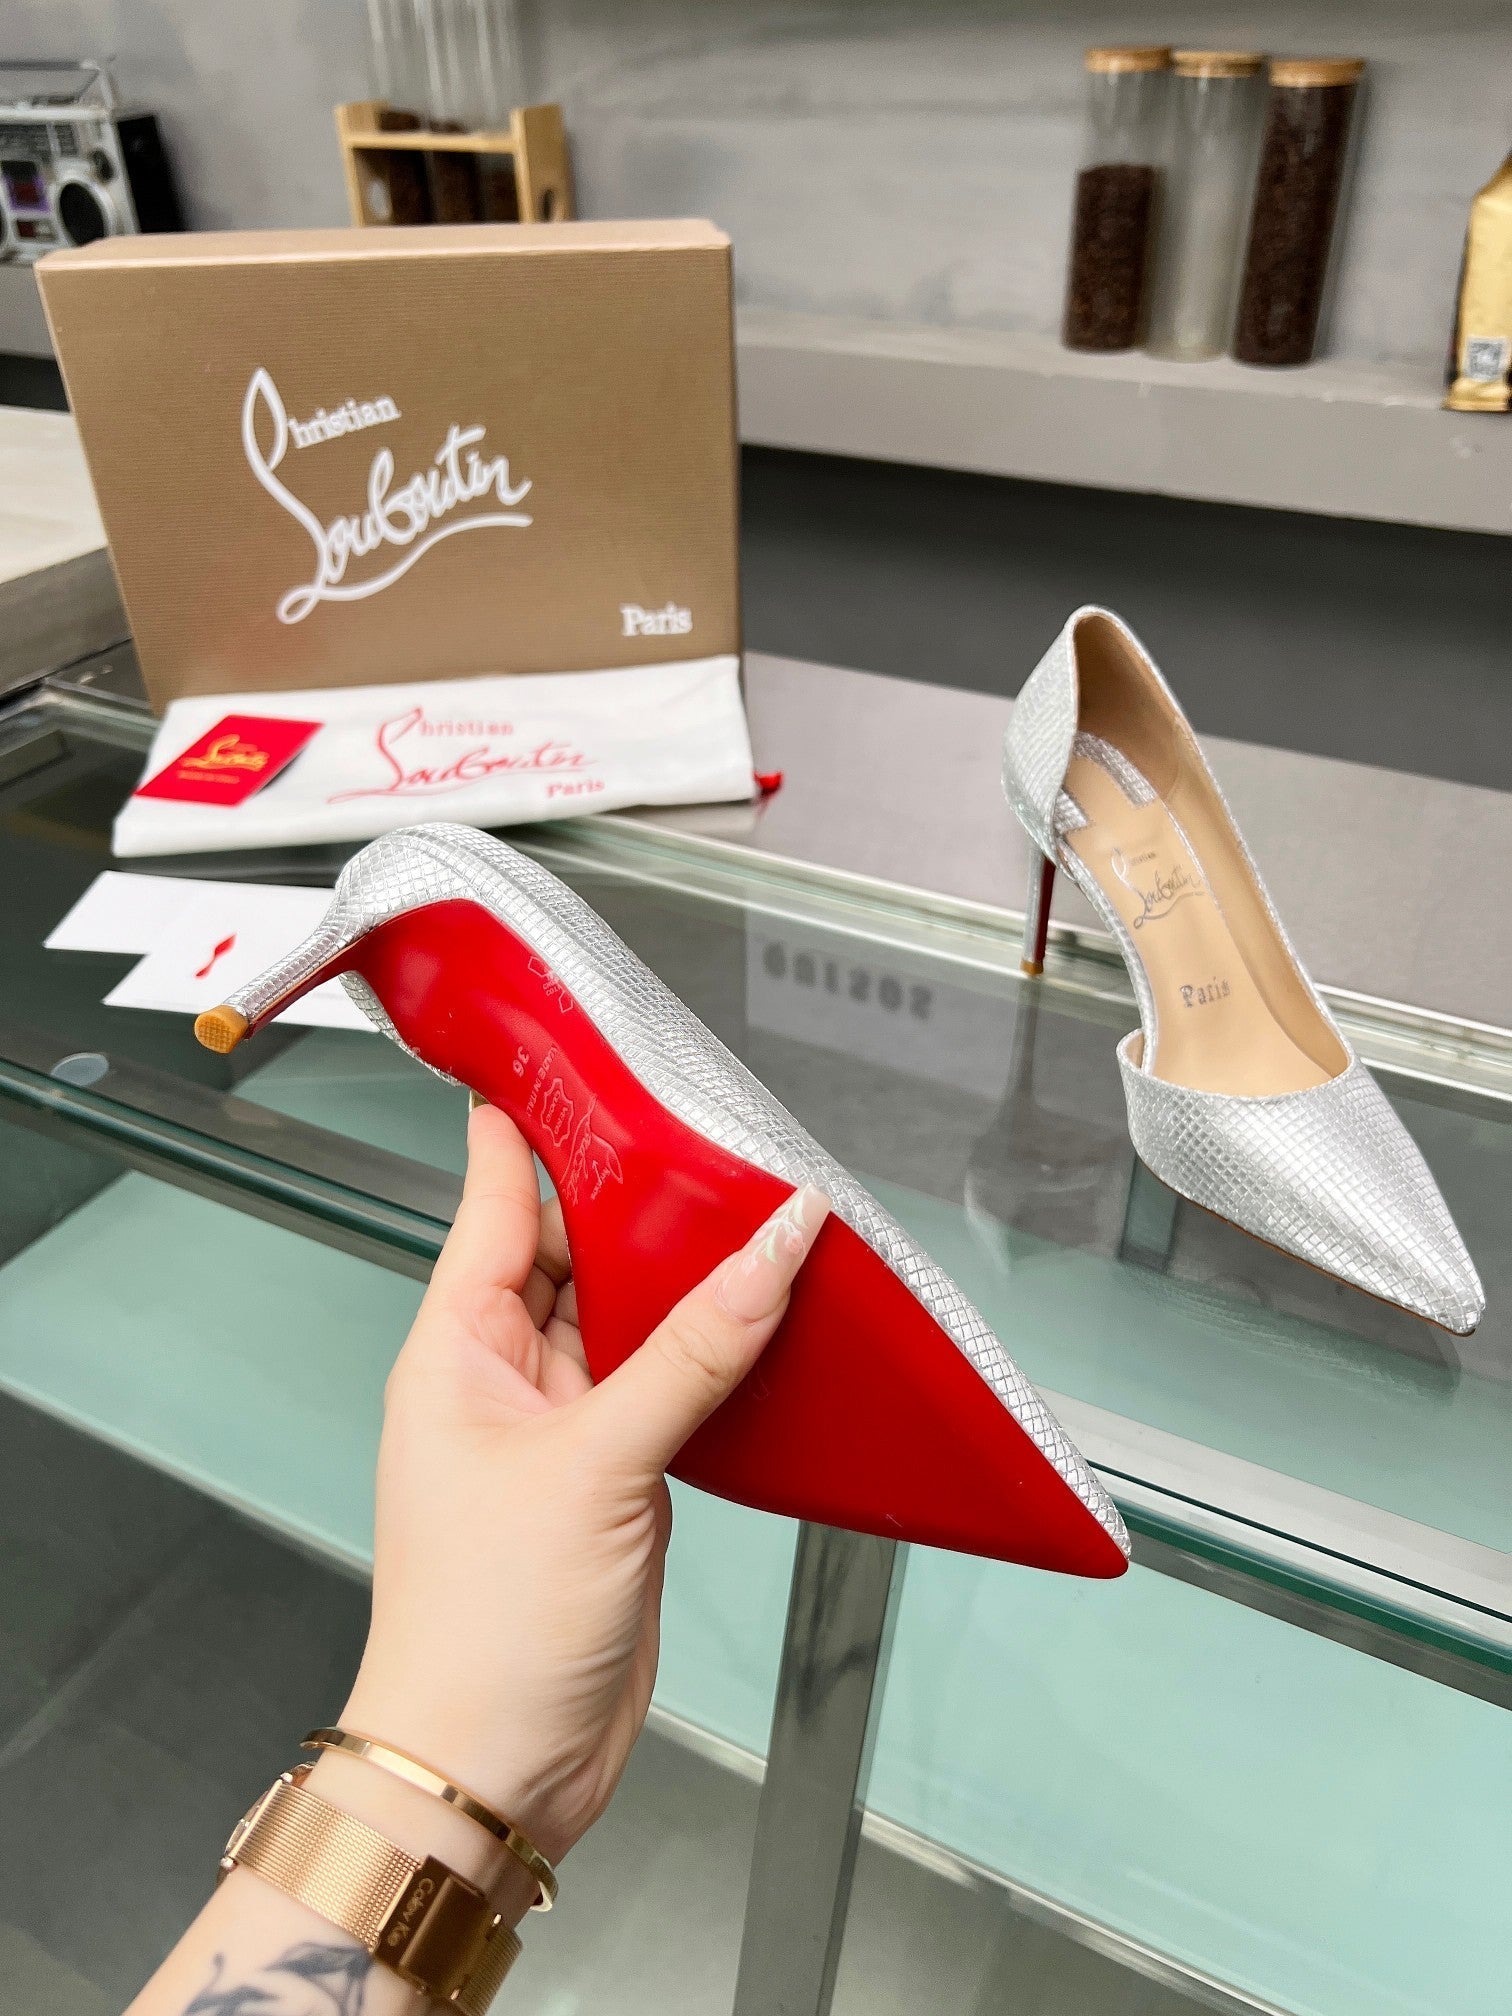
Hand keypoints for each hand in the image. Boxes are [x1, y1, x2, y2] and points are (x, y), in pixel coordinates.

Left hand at [340, 1101, 828, 1863]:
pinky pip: (667, 1385)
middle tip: (720, 1135)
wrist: (495, 1771)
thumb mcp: (595, 1464)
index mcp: (456, 1346)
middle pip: (580, 1249)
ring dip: (691, 1278)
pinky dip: (715, 1354)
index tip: (584, 1052)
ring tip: (762, 1212)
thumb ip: (694, 1349)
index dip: (537, 1121)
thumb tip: (774, 1243)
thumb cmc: (485, 1629)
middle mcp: (504, 1375)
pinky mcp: (615, 1477)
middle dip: (646, 1198)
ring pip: (633, 1317)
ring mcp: (562, 1427)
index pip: (497, 1198)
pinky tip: (765, 1319)